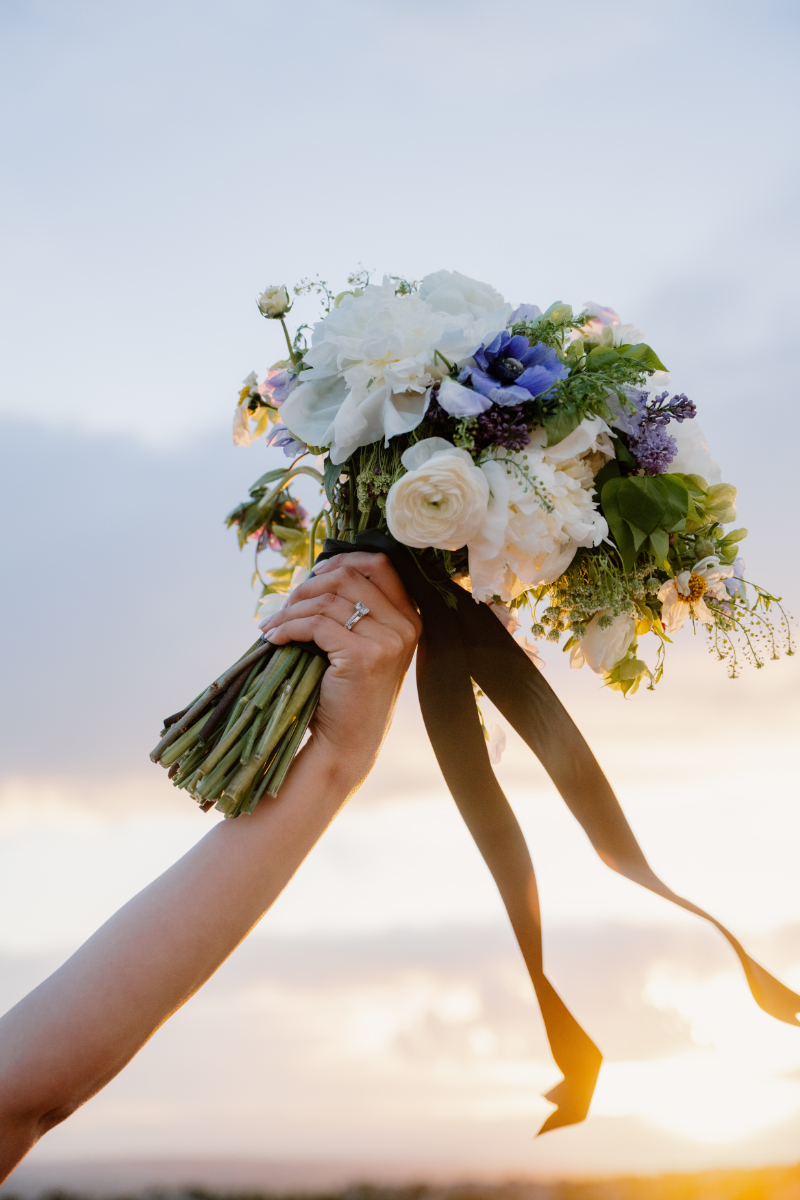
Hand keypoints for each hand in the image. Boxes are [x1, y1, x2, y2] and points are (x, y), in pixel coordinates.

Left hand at [258, 552, 421, 790]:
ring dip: (291, 609)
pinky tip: (274, 638)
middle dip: (308, 586)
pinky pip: (316, 624)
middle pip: (350, 576)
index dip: (342, 559)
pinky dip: (288, 627)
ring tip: (272, 625)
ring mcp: (388, 641)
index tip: (313, 573)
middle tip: (284, 605)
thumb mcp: (362, 644)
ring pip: (329, 600)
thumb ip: (353, 609)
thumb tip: (317, 571)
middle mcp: (405, 626)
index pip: (381, 564)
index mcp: (409, 617)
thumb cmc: (347, 693)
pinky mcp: (364, 656)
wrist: (348, 743)